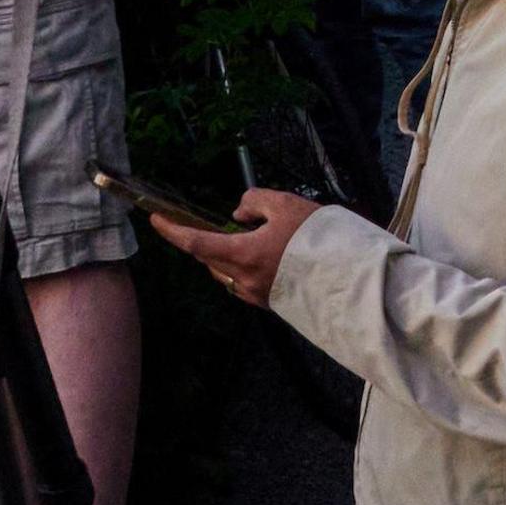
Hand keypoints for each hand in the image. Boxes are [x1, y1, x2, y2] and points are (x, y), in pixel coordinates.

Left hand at [147, 188, 326, 307]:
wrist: (349, 279)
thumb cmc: (318, 239)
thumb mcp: (286, 204)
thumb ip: (255, 201)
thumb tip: (238, 213)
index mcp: (243, 255)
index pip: (195, 243)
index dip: (172, 231)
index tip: (156, 220)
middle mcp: (243, 280)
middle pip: (208, 258)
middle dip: (203, 240)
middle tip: (211, 223)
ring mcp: (255, 295)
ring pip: (225, 271)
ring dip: (225, 253)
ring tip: (248, 236)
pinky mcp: (268, 303)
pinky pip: (242, 282)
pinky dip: (241, 265)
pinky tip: (264, 254)